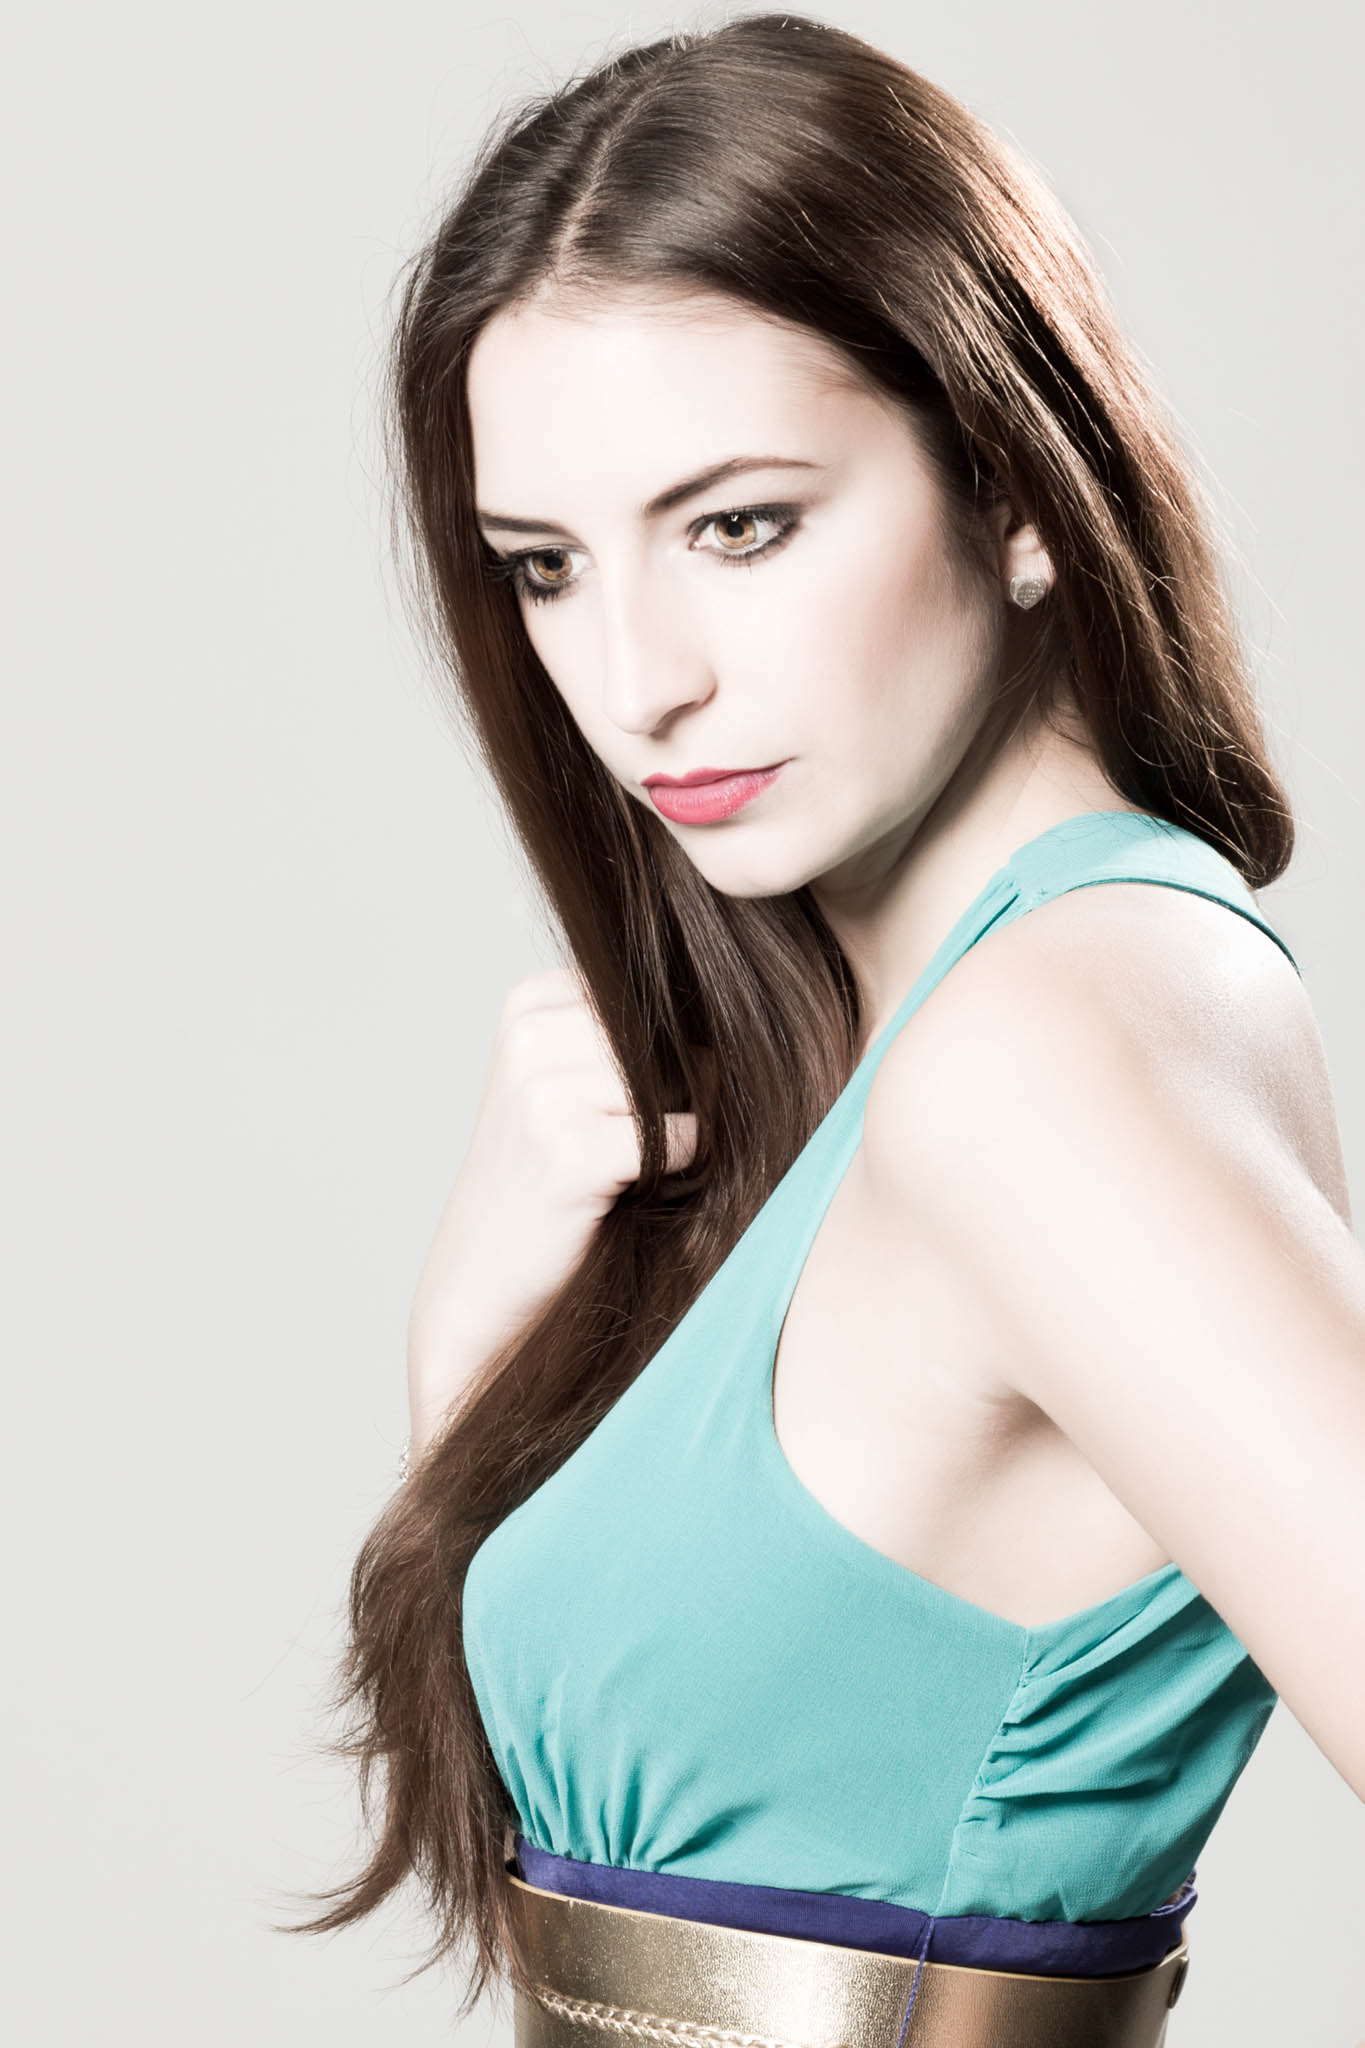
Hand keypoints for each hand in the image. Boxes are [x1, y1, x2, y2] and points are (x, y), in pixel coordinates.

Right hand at [406, 966, 697, 1445]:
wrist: (481, 1284)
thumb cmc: (547, 1186)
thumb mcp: (574, 1085)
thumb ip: (641, 1039)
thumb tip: (755, 1017)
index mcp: (531, 1005)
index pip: (661, 997)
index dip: (678, 1051)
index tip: (642, 1103)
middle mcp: (533, 1036)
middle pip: (676, 1038)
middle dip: (689, 1091)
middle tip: (641, 1147)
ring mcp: (545, 1091)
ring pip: (686, 1085)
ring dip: (686, 1133)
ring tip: (632, 1172)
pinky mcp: (570, 1150)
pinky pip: (683, 1139)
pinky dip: (682, 1169)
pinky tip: (635, 1193)